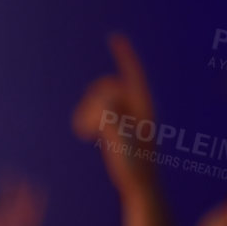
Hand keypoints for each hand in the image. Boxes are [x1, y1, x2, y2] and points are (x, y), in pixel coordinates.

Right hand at [70, 34, 158, 196]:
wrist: (140, 187)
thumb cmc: (134, 167)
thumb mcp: (123, 141)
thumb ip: (113, 118)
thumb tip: (102, 102)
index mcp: (144, 107)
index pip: (133, 75)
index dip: (125, 56)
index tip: (114, 38)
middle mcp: (137, 109)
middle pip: (109, 88)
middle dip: (93, 100)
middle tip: (84, 126)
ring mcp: (126, 119)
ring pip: (100, 101)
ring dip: (87, 111)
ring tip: (82, 132)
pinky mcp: (117, 130)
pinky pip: (98, 113)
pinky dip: (87, 118)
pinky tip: (82, 134)